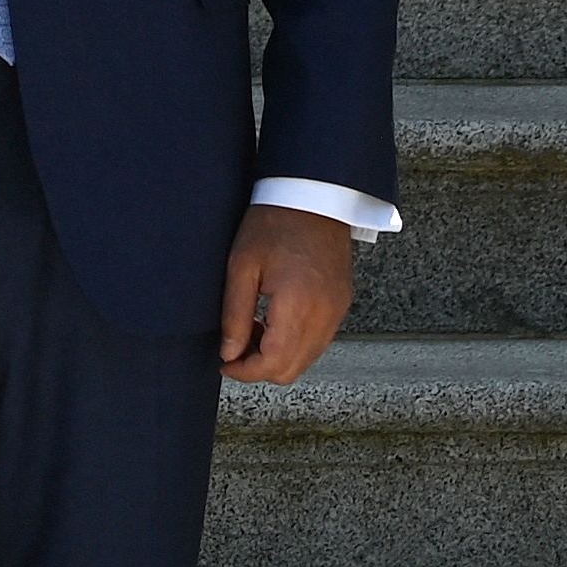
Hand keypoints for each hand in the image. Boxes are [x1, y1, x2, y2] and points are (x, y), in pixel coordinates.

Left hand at [217, 203, 354, 384]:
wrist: (314, 194)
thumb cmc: (276, 221)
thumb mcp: (242, 265)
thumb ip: (235, 315)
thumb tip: (229, 354)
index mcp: (297, 304)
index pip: (272, 364)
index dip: (244, 371)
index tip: (225, 363)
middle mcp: (324, 313)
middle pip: (291, 370)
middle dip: (260, 367)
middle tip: (238, 346)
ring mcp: (337, 309)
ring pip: (306, 359)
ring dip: (279, 356)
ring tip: (256, 328)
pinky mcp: (342, 302)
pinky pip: (319, 340)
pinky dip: (296, 343)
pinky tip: (278, 319)